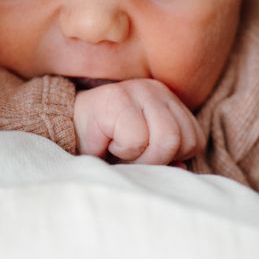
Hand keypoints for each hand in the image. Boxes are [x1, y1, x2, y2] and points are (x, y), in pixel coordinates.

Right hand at [73, 78, 204, 164]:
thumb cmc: (104, 145)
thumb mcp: (143, 153)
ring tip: (121, 149)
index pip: (194, 138)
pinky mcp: (117, 98)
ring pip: (166, 140)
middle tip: (131, 156)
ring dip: (142, 158)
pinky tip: (108, 141)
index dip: (172, 158)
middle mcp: (156, 90)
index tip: (144, 155)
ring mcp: (137, 90)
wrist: (64, 130)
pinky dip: (123, 151)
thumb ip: (167, 158)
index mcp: (168, 100)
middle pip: (183, 140)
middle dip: (157, 160)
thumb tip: (183, 169)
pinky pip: (137, 139)